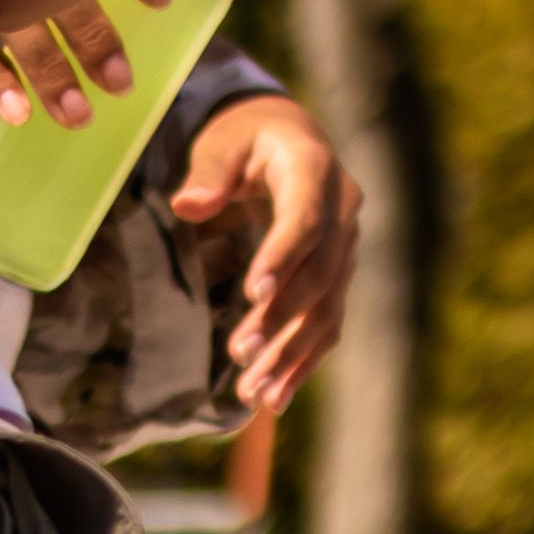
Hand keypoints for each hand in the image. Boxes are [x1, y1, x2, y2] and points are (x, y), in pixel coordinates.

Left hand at [172, 94, 359, 412]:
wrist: (288, 136)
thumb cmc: (245, 138)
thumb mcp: (222, 142)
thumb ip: (208, 174)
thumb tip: (188, 206)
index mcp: (315, 171)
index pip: (305, 222)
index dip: (283, 258)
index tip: (254, 295)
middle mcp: (342, 211)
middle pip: (321, 274)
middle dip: (282, 319)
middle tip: (240, 355)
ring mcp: (346, 246)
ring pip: (328, 307)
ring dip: (293, 353)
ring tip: (256, 395)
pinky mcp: (338, 274)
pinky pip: (328, 322)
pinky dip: (305, 361)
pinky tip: (277, 397)